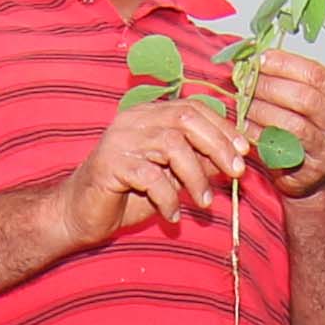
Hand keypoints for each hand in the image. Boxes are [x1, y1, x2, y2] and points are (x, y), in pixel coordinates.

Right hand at [63, 85, 251, 240]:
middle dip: (217, 145)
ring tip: (204, 203)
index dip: (223, 127)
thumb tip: (234, 159)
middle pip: (185, 118)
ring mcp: (119, 140)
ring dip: (196, 177)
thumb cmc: (128, 195)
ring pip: (171, 146)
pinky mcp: (109, 165)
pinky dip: (168, 198)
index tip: (244, 151)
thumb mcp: (171, 177)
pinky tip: (172, 216)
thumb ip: (198, 162)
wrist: (79, 214)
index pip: (193, 108)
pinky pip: (150, 177)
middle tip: (235, 173)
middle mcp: (133, 120)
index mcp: (149, 115)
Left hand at [245, 48, 324, 197]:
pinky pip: (282, 148)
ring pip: (293, 124)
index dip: (285, 64)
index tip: (261, 59)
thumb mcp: (309, 99)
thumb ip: (289, 79)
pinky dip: (259, 134)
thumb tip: (255, 56)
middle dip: (270, 86)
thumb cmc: (309, 129)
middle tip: (246, 82)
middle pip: (304, 97)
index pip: (315, 74)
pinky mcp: (311, 168)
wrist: (318, 171)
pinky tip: (246, 126)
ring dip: (262, 110)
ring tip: (244, 103)